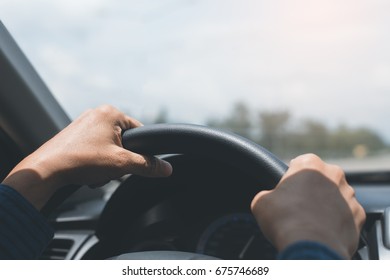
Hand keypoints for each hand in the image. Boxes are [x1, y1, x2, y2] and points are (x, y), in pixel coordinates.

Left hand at [2, 105, 172, 208]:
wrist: (46, 171)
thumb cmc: (81, 161)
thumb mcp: (121, 164)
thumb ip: (147, 165)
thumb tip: (166, 169)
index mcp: (111, 113)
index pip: (140, 132)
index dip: (140, 151)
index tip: (131, 164)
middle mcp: (97, 113)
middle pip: (124, 141)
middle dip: (120, 159)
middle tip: (109, 168)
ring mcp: (84, 123)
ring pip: (110, 146)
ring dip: (108, 162)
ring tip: (95, 170)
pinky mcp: (75, 134)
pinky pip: (96, 148)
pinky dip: (96, 161)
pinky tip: (87, 170)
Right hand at [251, 154, 365, 258]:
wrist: (310, 247)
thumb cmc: (285, 219)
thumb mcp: (261, 202)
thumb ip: (267, 194)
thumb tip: (268, 200)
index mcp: (310, 164)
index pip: (299, 164)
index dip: (291, 178)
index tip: (286, 192)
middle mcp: (334, 174)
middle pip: (320, 179)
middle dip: (312, 190)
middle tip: (298, 207)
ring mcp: (349, 195)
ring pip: (335, 196)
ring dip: (326, 205)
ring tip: (311, 222)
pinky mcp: (359, 215)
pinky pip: (346, 215)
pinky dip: (337, 222)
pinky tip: (324, 231)